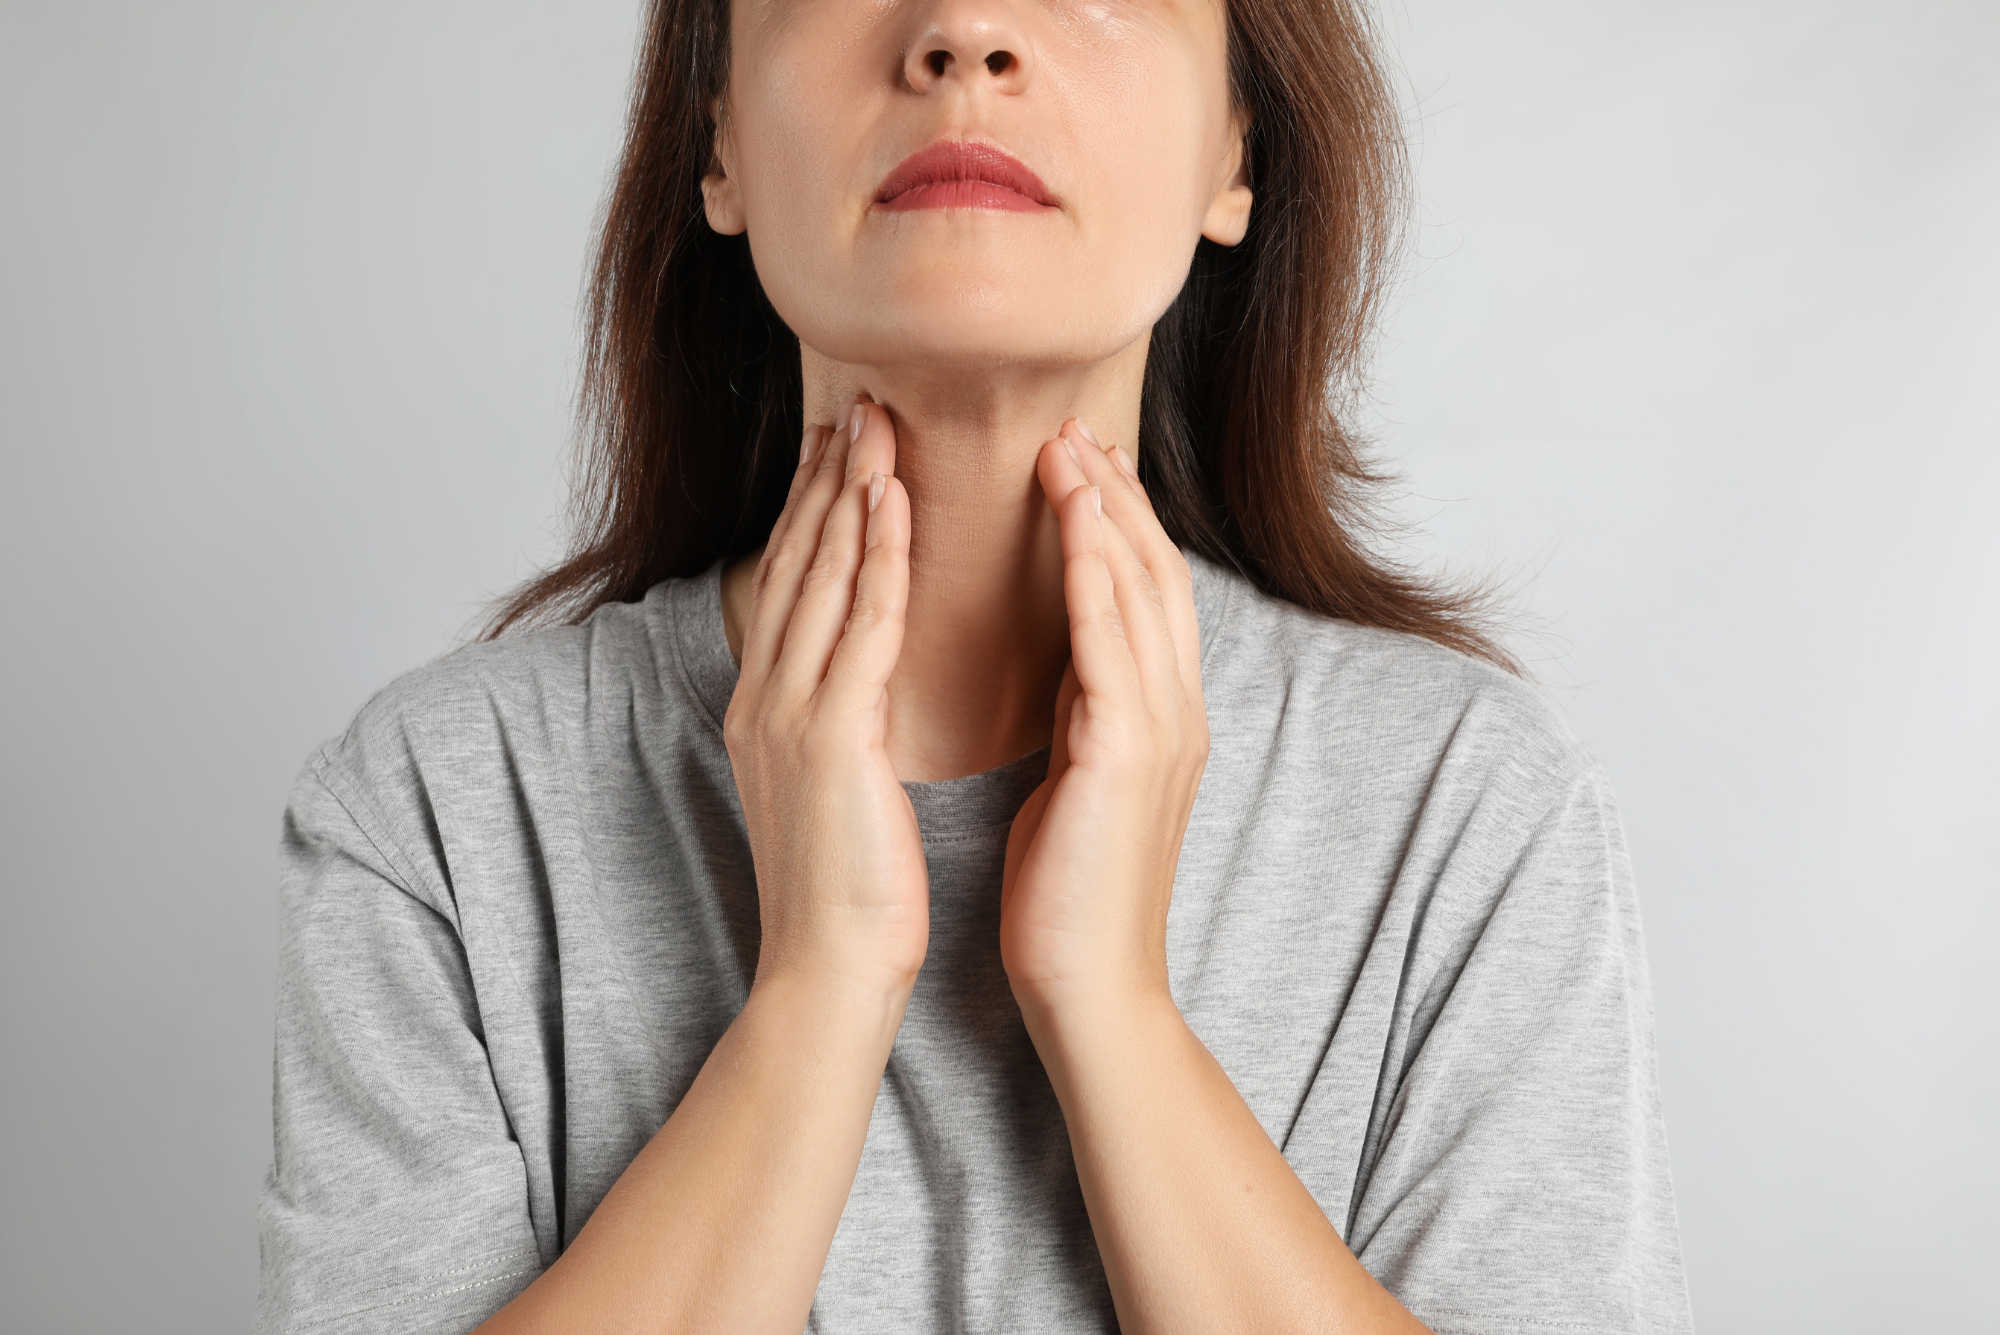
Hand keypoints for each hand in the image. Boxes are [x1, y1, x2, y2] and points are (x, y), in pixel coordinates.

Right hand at [725, 403, 925, 997]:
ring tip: (875, 422)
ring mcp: (788, 712)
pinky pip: (858, 623)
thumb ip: (837, 725)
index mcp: (768, 711)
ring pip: (821, 576)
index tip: (842, 451)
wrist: (831, 973)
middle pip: (797, 562)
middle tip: (856, 404)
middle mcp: (765, 698)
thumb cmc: (850, 893)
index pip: (794, 587)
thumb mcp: (835, 791)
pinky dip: (874, 553)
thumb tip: (859, 686)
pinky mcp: (828, 733)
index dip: (817, 513)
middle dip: (827, 479)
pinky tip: (893, 499)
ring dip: (849, 491)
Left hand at [1000, 419, 1209, 1019]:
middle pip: (1155, 575)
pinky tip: (1072, 521)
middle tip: (1077, 428)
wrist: (1087, 985)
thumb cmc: (1067, 893)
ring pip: (1142, 593)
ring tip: (1069, 448)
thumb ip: (1084, 714)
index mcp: (1158, 719)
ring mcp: (1163, 730)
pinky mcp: (1130, 754)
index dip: (1118, 526)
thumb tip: (1066, 663)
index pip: (1146, 597)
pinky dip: (1096, 573)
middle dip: (1116, 498)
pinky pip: (1114, 642)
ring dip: (1106, 513)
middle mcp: (1176, 712)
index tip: (1080, 466)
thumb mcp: (1077, 780)